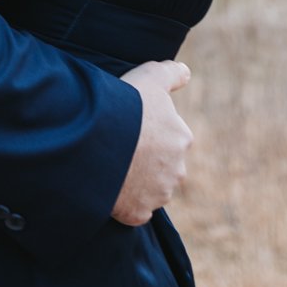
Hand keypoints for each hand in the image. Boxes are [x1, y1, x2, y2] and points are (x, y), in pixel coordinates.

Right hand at [111, 59, 192, 226]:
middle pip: (162, 165)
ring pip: (150, 189)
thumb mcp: (151, 77)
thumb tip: (187, 72)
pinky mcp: (138, 214)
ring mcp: (158, 195)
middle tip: (119, 145)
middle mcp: (177, 170)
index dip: (148, 129)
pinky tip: (111, 188)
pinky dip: (125, 204)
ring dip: (136, 181)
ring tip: (112, 165)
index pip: (169, 136)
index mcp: (181, 138)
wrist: (99, 141)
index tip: (129, 125)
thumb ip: (172, 73)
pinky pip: (134, 211)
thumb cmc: (126, 106)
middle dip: (146, 159)